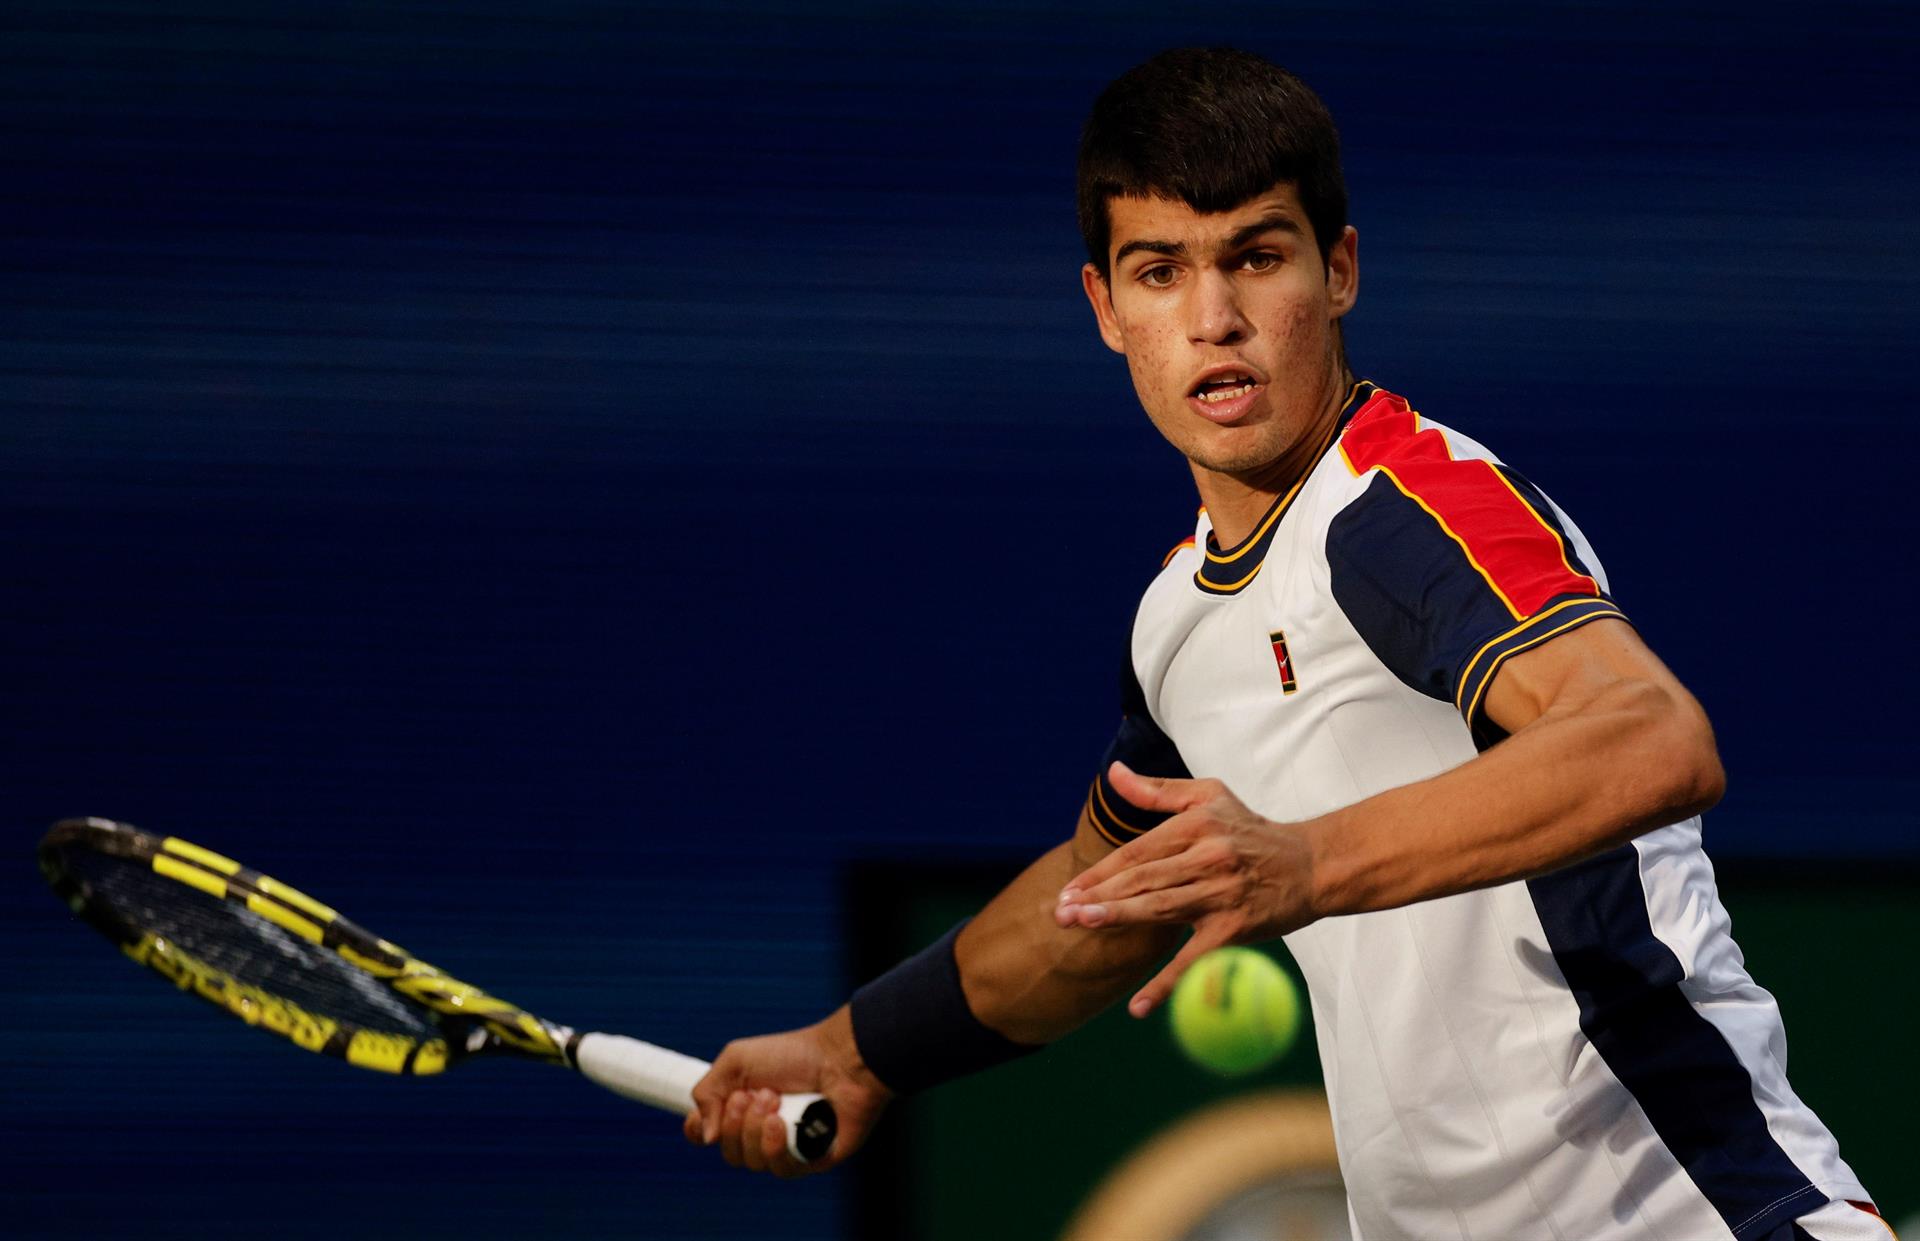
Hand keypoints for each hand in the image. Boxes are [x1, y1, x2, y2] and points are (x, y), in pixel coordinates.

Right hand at [684, 1006, 891, 1177]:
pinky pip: (781, 1170)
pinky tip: (783, 1123)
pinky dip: (776, 1146)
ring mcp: (786, 1147)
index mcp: (741, 1109)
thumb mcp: (736, 1060)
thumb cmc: (793, 1054)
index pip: (706, 1136)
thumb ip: (707, 1092)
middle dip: (735, 1123)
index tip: (705, 1115)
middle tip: (755, 1094)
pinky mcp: (810, 1159)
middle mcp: (761, 1131)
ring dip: (756, 1130)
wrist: (839, 1058)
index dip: (699, 1131)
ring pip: (752, 1163)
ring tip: (775, 1100)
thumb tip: (705, 1136)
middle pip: (729, 1153)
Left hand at [1054, 762, 1318, 1016]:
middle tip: (1062, 913)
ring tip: (1083, 925)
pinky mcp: (1236, 927)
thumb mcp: (1209, 797)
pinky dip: (1166, 983)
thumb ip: (1157, 791)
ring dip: (1118, 918)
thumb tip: (1114, 772)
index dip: (1100, 872)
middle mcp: (1207, 856)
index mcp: (1196, 826)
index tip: (1068, 890)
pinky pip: (1194, 958)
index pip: (1136, 852)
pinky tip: (1138, 1006)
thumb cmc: (1253, 830)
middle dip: (1098, 896)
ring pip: (1160, 908)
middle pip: (1142, 879)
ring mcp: (1222, 893)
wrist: (1313, 864)